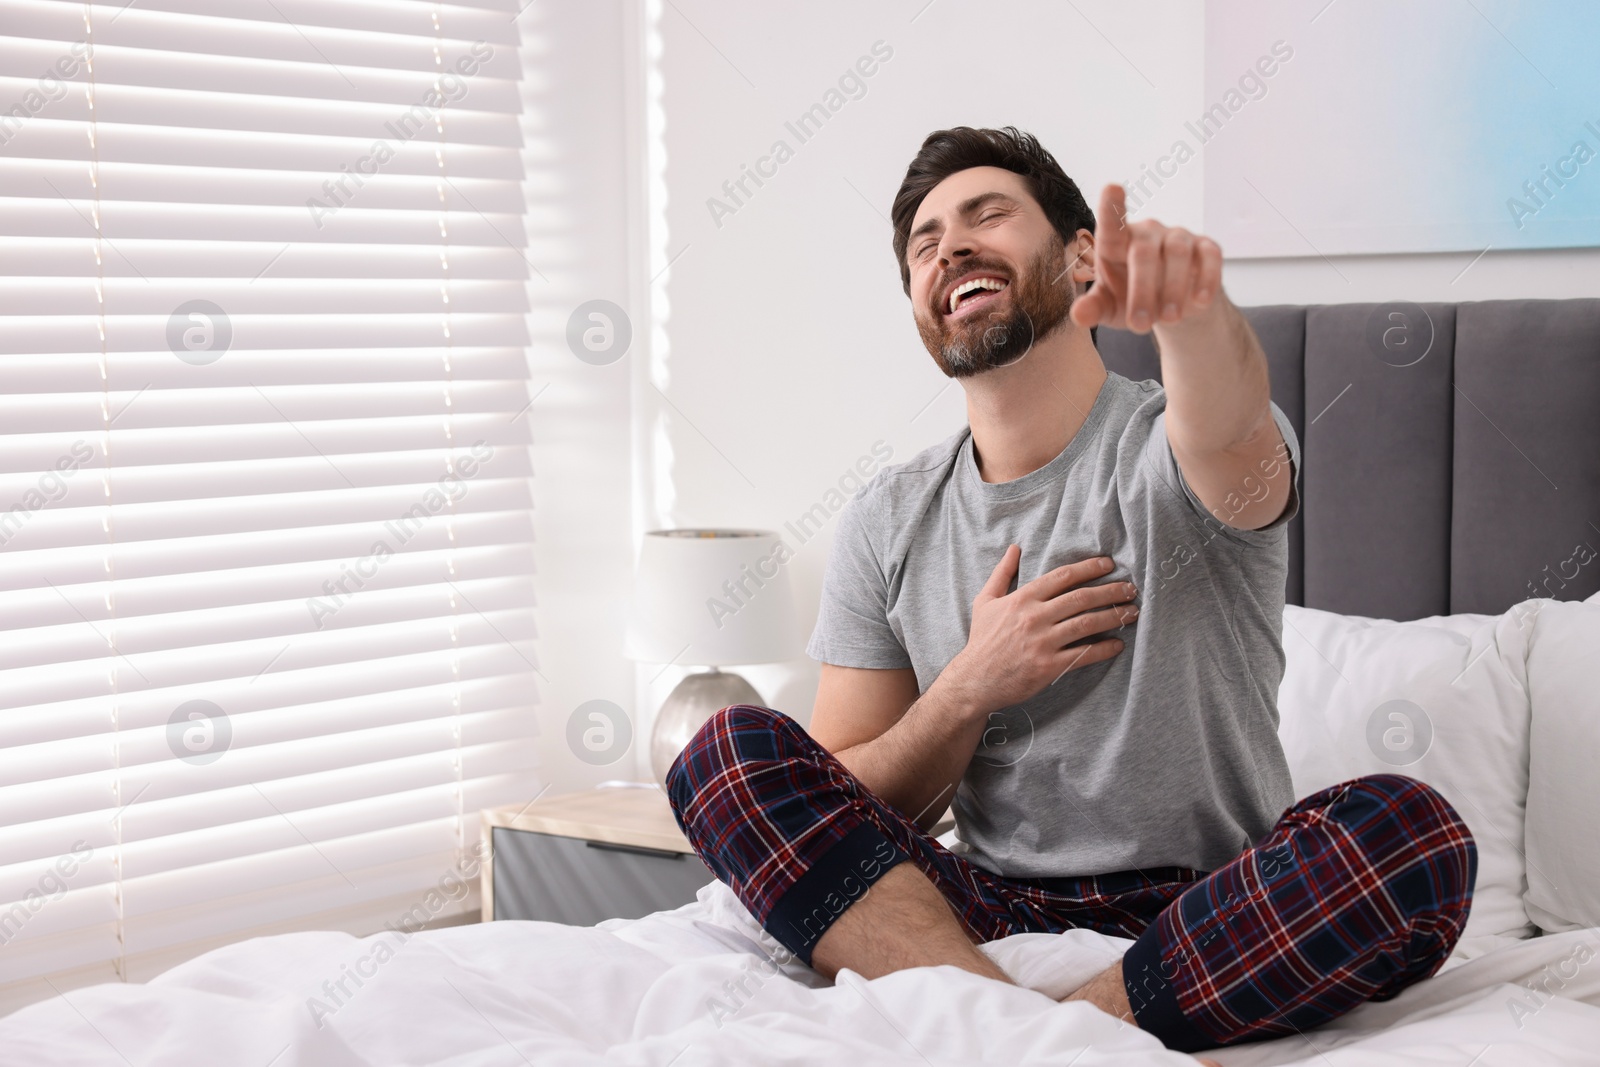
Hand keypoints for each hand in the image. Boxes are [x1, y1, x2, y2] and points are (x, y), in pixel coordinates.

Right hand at [940, 546, 1138, 716]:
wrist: (975, 680)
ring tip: (1132, 612)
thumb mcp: (985, 601)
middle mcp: (1035, 617)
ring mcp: (1043, 642)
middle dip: (1111, 591)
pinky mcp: (1049, 666)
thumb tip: (1014, 548)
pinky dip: (1104, 648)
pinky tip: (1117, 644)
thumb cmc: (981, 640)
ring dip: (1114, 616)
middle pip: (1082, 598)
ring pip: (1087, 623)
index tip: (1109, 565)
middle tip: (1131, 589)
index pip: (1063, 577)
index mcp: (1023, 599)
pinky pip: (1084, 654)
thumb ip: (1001, 573)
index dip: (1089, 568)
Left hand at [1069, 183, 1223, 334]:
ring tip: (1169, 319)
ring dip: (1172, 289)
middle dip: (1142, 292)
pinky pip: (1209, 257)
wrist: (1172, 310)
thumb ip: (1093, 308)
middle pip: (1143, 253)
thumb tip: (1079, 315)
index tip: (1112, 188)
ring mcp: (1177, 237)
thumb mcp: (1109, 308)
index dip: (1112, 207)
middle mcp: (1146, 234)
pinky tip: (1199, 302)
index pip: (1112, 225)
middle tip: (1140, 325)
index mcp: (1116, 243)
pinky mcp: (1206, 247)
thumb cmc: (1131, 300)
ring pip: (1176, 253)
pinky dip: (1206, 279)